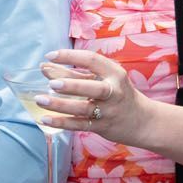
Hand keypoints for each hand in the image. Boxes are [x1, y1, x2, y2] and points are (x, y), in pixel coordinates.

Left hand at [36, 49, 151, 144]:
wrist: (142, 121)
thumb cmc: (117, 94)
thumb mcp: (102, 79)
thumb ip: (74, 73)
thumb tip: (44, 67)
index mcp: (115, 73)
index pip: (92, 60)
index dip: (70, 56)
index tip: (49, 55)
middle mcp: (114, 92)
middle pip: (94, 88)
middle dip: (72, 85)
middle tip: (51, 83)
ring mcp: (109, 111)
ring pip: (83, 109)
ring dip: (60, 105)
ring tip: (40, 100)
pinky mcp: (102, 127)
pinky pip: (80, 125)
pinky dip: (62, 123)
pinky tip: (45, 119)